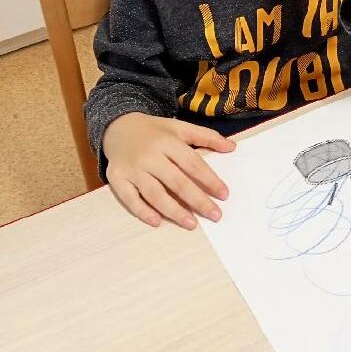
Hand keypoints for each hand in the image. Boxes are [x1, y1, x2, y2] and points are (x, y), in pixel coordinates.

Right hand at [103, 112, 235, 229]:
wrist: (118, 127)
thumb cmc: (155, 131)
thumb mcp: (180, 127)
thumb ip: (206, 137)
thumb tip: (232, 147)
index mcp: (167, 141)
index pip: (192, 163)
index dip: (209, 180)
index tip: (224, 195)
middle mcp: (149, 155)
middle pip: (176, 181)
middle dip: (198, 200)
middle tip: (215, 215)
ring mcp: (132, 168)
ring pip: (155, 194)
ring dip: (174, 211)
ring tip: (191, 224)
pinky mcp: (117, 178)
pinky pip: (129, 199)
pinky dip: (142, 211)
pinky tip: (157, 222)